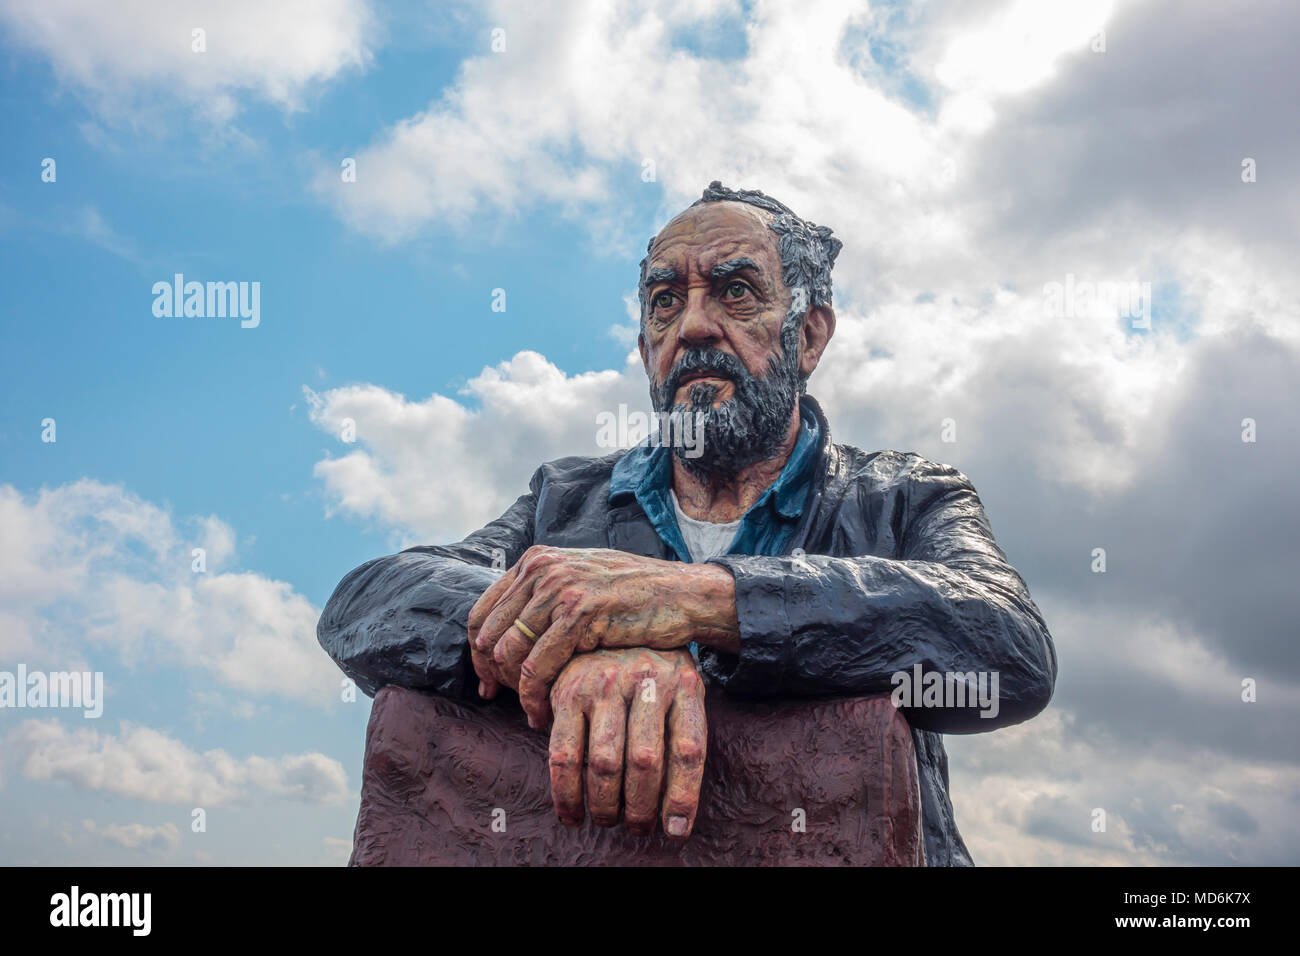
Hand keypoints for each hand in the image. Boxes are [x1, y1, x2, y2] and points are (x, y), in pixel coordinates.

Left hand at [466, 546, 736, 725]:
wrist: (683, 594)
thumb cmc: (633, 596)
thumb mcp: (581, 581)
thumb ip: (544, 595)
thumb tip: (506, 630)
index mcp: (536, 560)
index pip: (483, 613)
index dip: (477, 655)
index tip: (487, 684)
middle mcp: (541, 569)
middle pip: (487, 636)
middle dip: (491, 676)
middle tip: (504, 702)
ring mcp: (560, 588)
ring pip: (508, 653)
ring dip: (514, 691)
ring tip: (530, 709)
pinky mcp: (580, 613)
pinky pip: (538, 666)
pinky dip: (534, 698)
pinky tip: (543, 713)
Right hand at [547, 647, 706, 837]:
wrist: (612, 617)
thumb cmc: (654, 672)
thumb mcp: (681, 690)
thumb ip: (680, 736)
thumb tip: (675, 817)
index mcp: (684, 684)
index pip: (688, 750)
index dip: (683, 797)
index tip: (675, 831)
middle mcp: (646, 681)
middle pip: (645, 761)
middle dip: (639, 807)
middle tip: (636, 828)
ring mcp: (604, 684)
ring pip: (604, 762)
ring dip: (604, 805)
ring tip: (608, 820)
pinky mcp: (569, 691)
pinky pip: (563, 753)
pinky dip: (565, 793)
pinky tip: (571, 814)